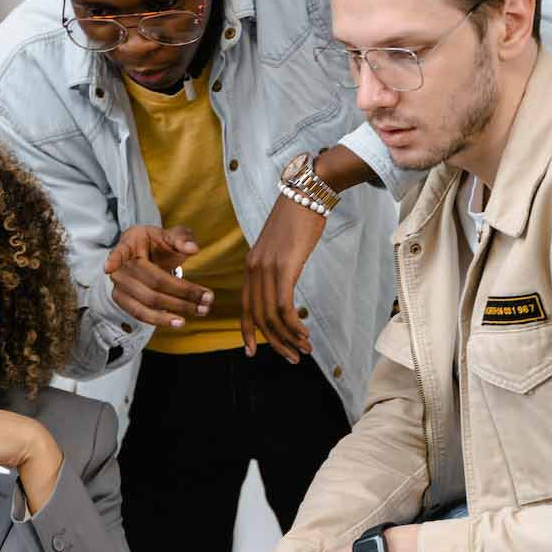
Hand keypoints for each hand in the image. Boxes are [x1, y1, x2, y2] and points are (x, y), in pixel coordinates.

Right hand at [103, 224, 212, 327]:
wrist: (145, 256)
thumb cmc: (157, 244)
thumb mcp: (169, 235)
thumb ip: (181, 238)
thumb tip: (192, 248)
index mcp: (129, 244)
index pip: (119, 251)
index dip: (114, 259)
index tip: (109, 268)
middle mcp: (120, 267)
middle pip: (151, 282)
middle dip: (182, 292)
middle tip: (207, 298)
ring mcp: (119, 286)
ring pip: (146, 302)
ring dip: (173, 310)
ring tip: (198, 312)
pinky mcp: (123, 301)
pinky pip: (140, 314)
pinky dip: (160, 319)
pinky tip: (178, 321)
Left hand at [243, 196, 323, 361]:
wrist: (306, 194)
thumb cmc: (298, 219)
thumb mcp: (281, 247)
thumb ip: (277, 267)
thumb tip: (284, 287)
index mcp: (251, 265)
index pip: (245, 306)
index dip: (247, 331)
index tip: (252, 351)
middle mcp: (254, 268)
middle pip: (257, 316)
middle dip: (274, 342)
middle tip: (291, 357)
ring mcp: (267, 268)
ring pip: (271, 315)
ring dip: (288, 337)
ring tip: (303, 350)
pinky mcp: (284, 267)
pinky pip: (284, 305)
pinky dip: (293, 325)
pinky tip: (304, 333)